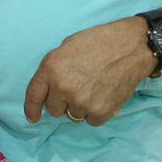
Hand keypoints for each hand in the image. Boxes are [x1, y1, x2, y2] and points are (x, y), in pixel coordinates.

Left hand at [23, 17, 157, 125]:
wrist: (130, 46)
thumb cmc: (98, 41)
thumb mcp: (67, 47)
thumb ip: (55, 69)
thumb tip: (50, 88)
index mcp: (51, 67)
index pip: (34, 95)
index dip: (31, 109)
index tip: (32, 118)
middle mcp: (63, 87)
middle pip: (54, 110)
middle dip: (62, 102)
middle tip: (78, 87)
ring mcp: (81, 101)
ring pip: (73, 116)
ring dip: (80, 107)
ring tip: (94, 88)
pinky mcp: (100, 112)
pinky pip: (91, 121)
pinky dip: (96, 111)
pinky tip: (104, 94)